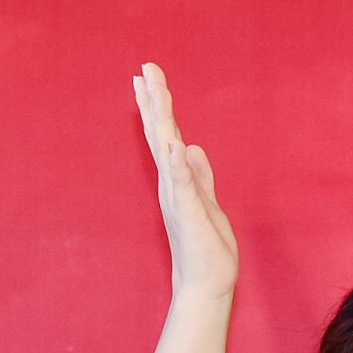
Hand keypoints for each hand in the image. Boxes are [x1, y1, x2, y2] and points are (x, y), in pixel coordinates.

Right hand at [133, 63, 236, 304]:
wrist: (207, 284)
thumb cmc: (206, 248)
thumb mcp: (207, 201)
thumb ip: (200, 175)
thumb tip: (195, 148)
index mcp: (176, 179)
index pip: (164, 136)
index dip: (155, 106)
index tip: (147, 76)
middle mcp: (171, 184)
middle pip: (159, 135)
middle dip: (153, 101)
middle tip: (145, 68)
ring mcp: (177, 197)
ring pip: (167, 150)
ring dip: (161, 120)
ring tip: (155, 90)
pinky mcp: (188, 212)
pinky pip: (182, 183)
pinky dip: (177, 163)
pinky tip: (175, 143)